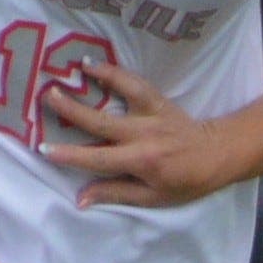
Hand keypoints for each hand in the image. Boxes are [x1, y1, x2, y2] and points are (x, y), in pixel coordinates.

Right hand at [39, 61, 236, 208]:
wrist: (218, 155)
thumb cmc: (185, 182)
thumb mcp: (152, 197)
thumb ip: (115, 193)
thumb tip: (80, 198)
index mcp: (141, 161)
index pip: (98, 159)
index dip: (70, 155)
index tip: (44, 150)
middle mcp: (144, 135)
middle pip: (101, 122)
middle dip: (72, 110)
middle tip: (47, 96)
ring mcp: (152, 114)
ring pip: (123, 93)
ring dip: (100, 78)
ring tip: (76, 67)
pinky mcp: (159, 101)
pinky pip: (136, 83)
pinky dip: (117, 72)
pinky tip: (96, 63)